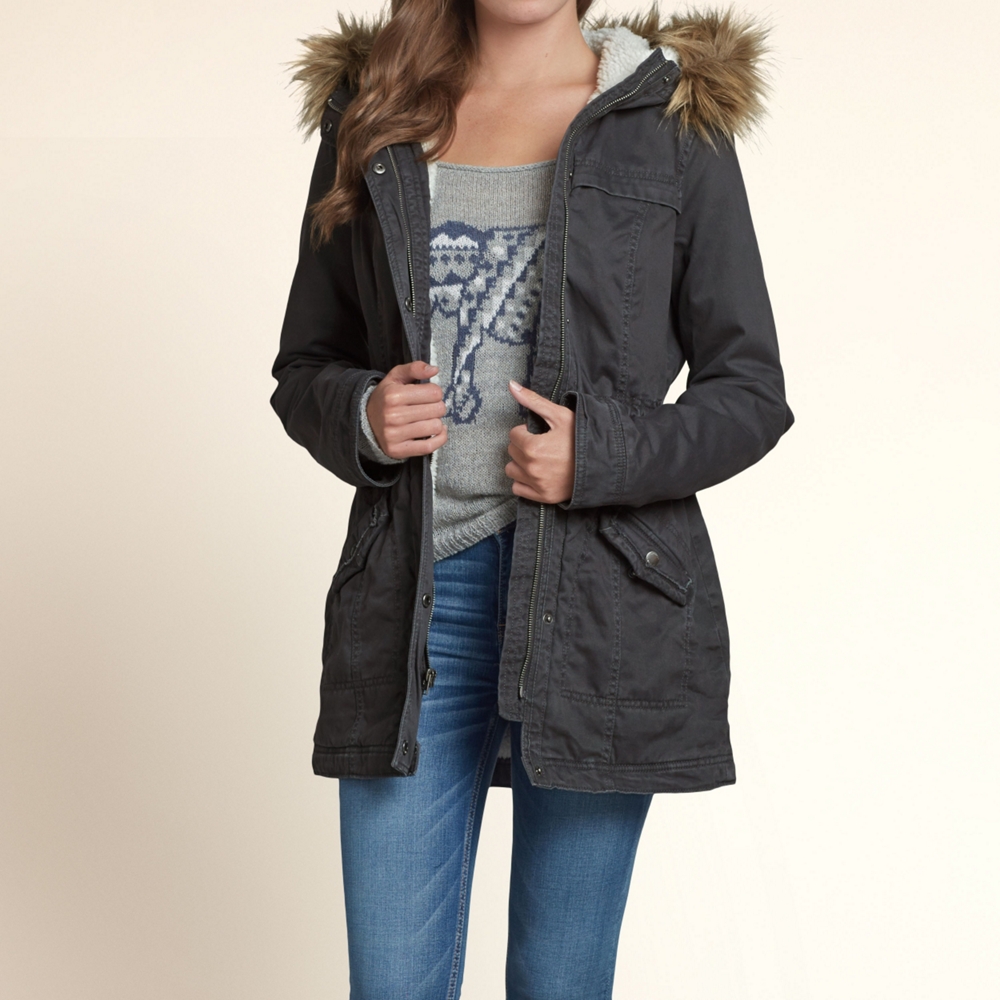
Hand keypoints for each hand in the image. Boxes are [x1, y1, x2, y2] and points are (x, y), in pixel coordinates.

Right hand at [367, 360, 447, 458]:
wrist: (365, 421)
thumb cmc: (386, 397)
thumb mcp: (396, 377)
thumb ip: (414, 368)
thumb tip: (435, 369)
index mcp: (394, 395)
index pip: (434, 392)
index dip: (435, 392)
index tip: (428, 395)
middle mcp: (393, 416)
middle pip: (438, 410)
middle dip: (437, 407)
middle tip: (429, 407)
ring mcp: (394, 435)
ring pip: (435, 427)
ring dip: (436, 422)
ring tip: (428, 419)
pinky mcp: (398, 450)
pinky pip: (429, 447)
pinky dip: (439, 439)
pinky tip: (437, 431)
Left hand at [505, 380, 574, 503]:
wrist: (604, 463)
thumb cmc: (583, 437)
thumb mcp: (560, 415)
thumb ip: (533, 401)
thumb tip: (511, 385)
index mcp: (533, 447)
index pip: (513, 434)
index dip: (526, 431)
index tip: (541, 433)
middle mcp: (531, 468)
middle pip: (512, 451)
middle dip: (523, 445)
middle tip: (543, 444)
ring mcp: (537, 485)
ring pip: (512, 470)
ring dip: (521, 463)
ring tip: (539, 458)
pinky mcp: (543, 497)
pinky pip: (518, 488)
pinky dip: (524, 481)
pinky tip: (537, 473)